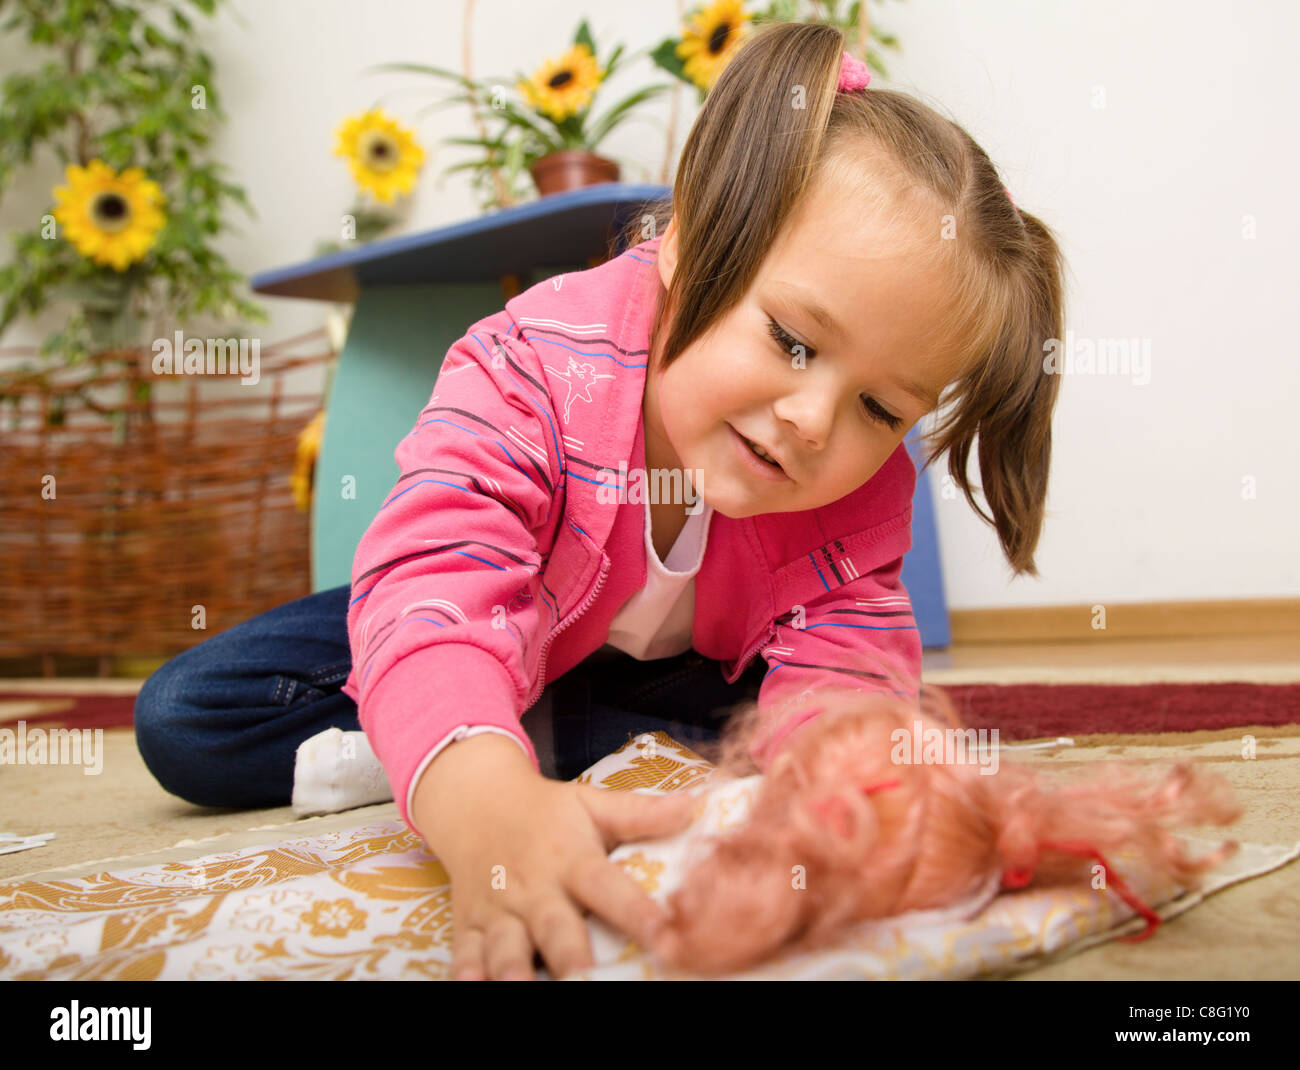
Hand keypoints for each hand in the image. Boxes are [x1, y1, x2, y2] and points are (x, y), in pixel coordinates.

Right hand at [434, 773, 696, 979]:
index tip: (663, 933)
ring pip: (505, 946)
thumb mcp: (592, 803)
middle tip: (586, 979)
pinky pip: (464, 952)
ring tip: (524, 989)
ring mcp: (498, 908)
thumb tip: (694, 806)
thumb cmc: (546, 812)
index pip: (606, 884)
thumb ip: (639, 812)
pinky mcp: (469, 923)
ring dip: (514, 970)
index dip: (635, 910)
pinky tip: (471, 987)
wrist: (476, 801)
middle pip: (554, 925)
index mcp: (570, 858)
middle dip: (570, 956)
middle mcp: (534, 887)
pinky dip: (466, 971)